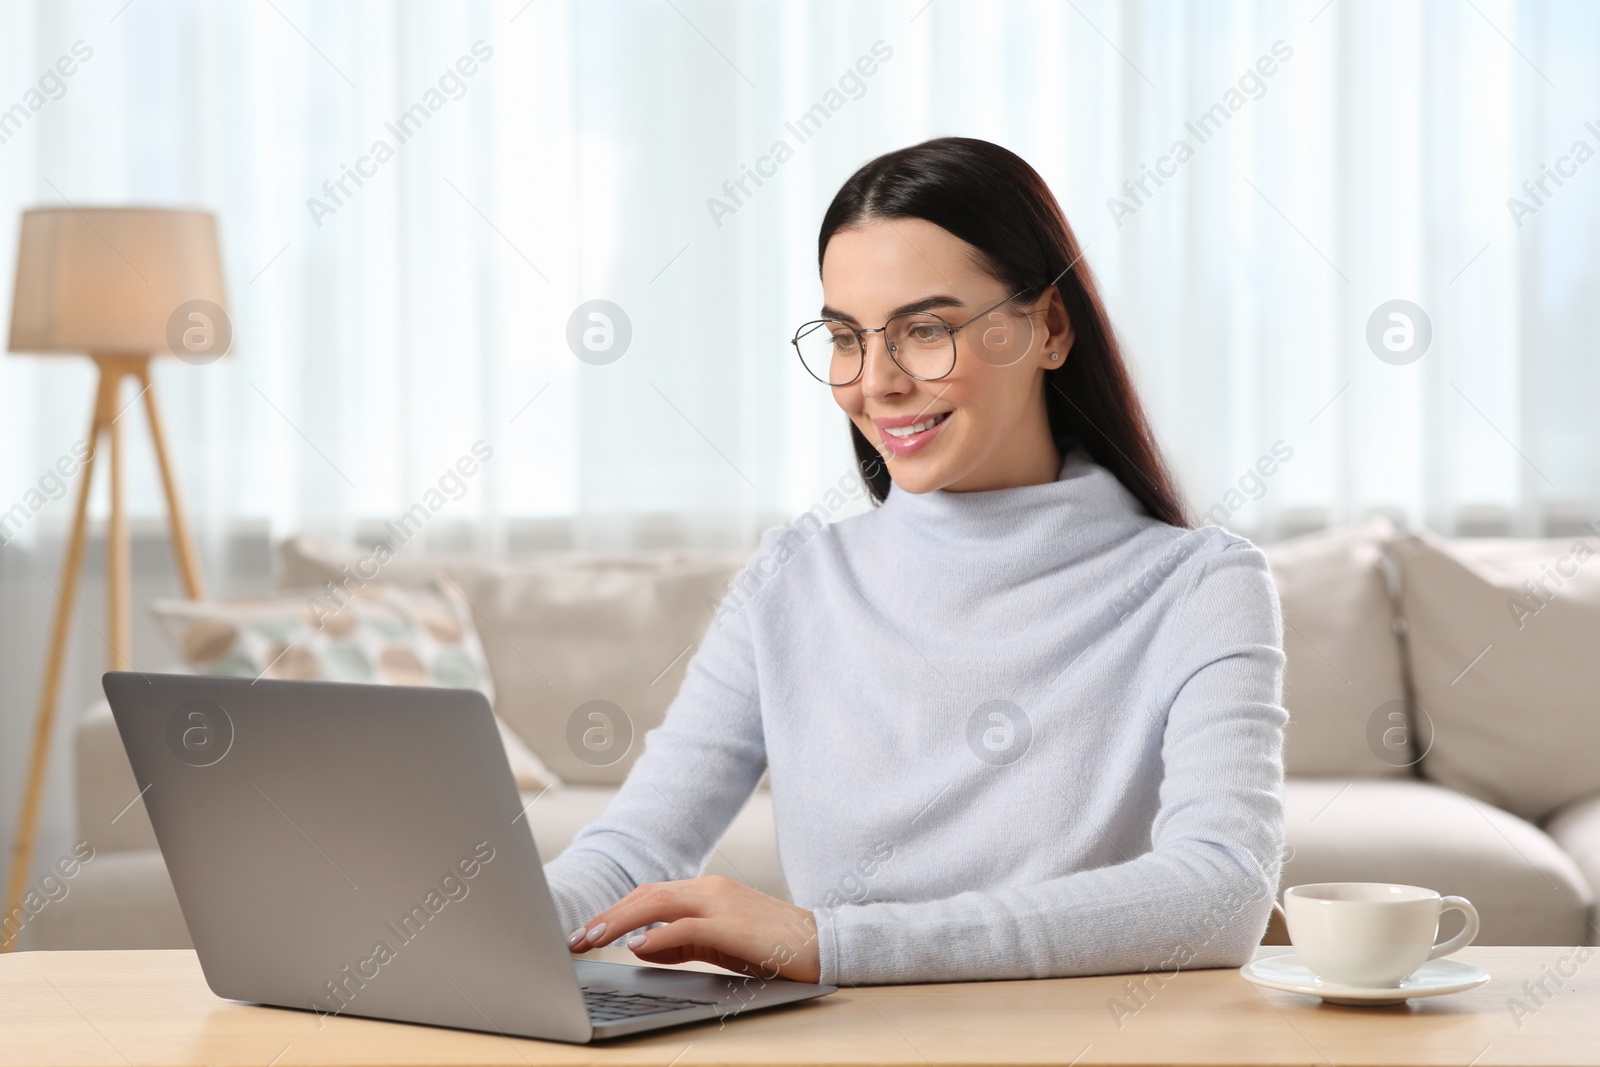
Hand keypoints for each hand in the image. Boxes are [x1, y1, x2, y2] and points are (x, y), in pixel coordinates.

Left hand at [566, 875, 820, 982]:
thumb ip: (680, 942)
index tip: (586, 931)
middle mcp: (711, 889)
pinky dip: (658, 935)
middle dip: (607, 916)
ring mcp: (722, 903)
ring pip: (658, 904)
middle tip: (576, 938)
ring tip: (592, 940)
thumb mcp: (719, 943)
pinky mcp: (733, 924)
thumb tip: (638, 945)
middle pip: (646, 895)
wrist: (823, 944)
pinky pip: (687, 927)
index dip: (614, 912)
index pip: (649, 895)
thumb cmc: (772, 946)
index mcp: (707, 890)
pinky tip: (636, 947)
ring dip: (620, 922)